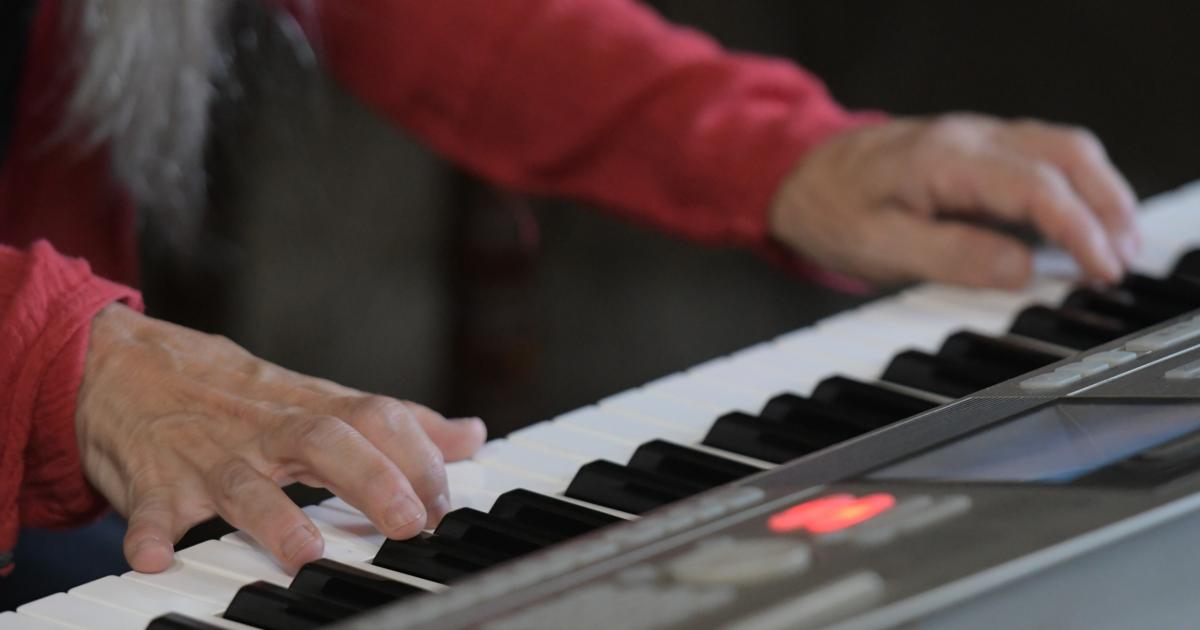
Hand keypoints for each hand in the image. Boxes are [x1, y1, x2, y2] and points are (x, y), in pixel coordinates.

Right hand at [76, 304, 485, 573]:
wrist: (124, 364)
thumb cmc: (232, 393)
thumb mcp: (315, 398)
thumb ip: (393, 424)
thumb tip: (469, 436)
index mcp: (307, 408)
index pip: (374, 416)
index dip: (417, 454)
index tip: (446, 500)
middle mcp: (264, 429)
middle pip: (323, 440)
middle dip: (371, 480)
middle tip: (409, 522)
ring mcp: (207, 455)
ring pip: (243, 481)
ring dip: (274, 516)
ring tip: (305, 552)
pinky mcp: (153, 481)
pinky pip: (148, 507)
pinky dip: (150, 532)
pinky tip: (156, 558)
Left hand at [769, 114, 1139, 287]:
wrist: (796, 176)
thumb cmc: (831, 210)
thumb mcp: (879, 247)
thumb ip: (952, 256)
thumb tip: (1021, 270)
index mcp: (945, 160)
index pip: (1036, 185)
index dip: (1079, 228)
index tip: (1101, 268)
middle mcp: (969, 137)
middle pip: (1067, 153)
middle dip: (1107, 205)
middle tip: (1122, 259)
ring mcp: (975, 138)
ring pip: (1062, 147)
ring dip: (1098, 192)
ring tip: (1112, 246)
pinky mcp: (975, 149)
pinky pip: (1042, 154)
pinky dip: (1074, 185)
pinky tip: (1078, 222)